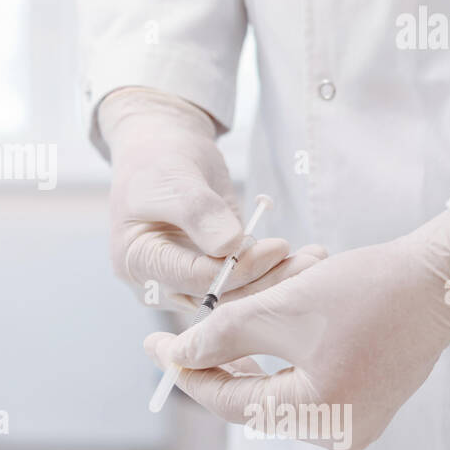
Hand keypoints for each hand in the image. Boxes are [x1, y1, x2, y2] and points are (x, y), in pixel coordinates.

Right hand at [100, 87, 299, 310]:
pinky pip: (242, 285)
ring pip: (234, 298)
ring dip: (274, 282)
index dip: (238, 268)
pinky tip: (302, 260)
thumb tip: (230, 247)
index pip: (194, 279)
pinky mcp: (209, 277)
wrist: (161, 151)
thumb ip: (199, 213)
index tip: (277, 247)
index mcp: (136, 261)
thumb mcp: (175, 179)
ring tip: (313, 259)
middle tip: (309, 261)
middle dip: (265, 282)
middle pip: (217, 298)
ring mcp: (183, 283)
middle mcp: (157, 282)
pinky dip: (271, 274)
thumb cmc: (159, 160)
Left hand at [144, 210, 449, 449]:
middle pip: (252, 399)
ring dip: (249, 353)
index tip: (153, 347)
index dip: (187, 372)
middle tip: (176, 335)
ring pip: (275, 388)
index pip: (231, 401)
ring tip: (217, 325)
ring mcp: (356, 420)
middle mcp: (340, 432)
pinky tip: (257, 331)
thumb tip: (176, 356)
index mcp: (321, 417)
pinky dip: (279, 356)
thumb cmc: (366, 289)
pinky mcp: (366, 400)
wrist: (442, 276)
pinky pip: (302, 383)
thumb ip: (223, 335)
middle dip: (218, 360)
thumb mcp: (282, 308)